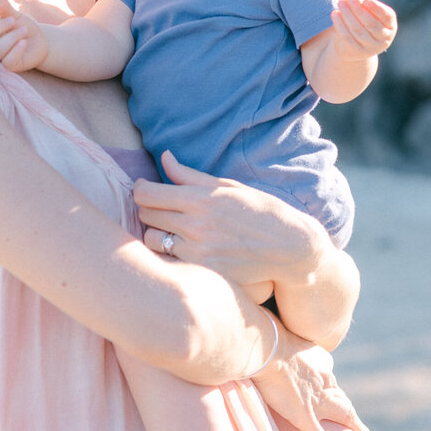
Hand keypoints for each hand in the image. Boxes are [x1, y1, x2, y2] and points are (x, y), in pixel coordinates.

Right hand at [0, 0, 49, 72]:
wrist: (40, 41)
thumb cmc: (22, 27)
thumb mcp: (14, 15)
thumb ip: (5, 8)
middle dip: (0, 27)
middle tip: (13, 20)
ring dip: (13, 37)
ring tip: (24, 31)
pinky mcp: (9, 67)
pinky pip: (7, 61)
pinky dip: (16, 50)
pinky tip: (24, 43)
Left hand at [133, 151, 326, 288]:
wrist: (290, 249)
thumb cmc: (260, 211)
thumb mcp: (228, 186)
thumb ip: (190, 175)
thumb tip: (163, 157)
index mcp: (201, 200)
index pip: (147, 193)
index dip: (140, 189)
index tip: (145, 189)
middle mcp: (195, 226)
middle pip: (145, 215)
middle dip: (148, 209)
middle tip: (160, 209)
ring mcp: (198, 253)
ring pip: (151, 240)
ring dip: (155, 233)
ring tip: (169, 230)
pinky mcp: (202, 273)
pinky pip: (168, 261)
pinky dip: (168, 254)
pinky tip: (181, 249)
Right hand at [251, 329, 375, 430]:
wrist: (264, 344)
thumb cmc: (262, 336)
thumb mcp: (278, 336)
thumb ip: (280, 343)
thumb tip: (271, 340)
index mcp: (315, 365)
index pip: (329, 383)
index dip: (335, 394)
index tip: (337, 400)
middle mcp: (323, 383)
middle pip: (343, 402)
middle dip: (354, 417)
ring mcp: (316, 401)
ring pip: (343, 419)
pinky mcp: (305, 416)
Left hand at [330, 0, 396, 61]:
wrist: (355, 46)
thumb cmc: (364, 23)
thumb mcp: (368, 14)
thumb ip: (364, 5)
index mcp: (390, 27)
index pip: (387, 16)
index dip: (376, 7)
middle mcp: (384, 39)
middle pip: (371, 23)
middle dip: (358, 9)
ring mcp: (371, 48)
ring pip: (357, 30)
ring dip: (347, 14)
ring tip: (340, 2)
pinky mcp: (357, 52)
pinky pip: (347, 37)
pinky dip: (340, 24)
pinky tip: (335, 14)